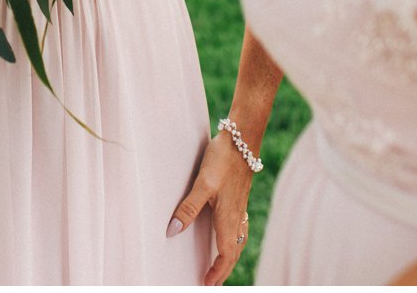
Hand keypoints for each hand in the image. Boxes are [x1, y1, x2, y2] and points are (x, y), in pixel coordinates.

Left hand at [168, 131, 255, 285]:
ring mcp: (240, 207)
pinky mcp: (239, 198)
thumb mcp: (203, 183)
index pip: (226, 254)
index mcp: (228, 218)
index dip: (218, 272)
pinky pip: (239, 228)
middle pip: (234, 252)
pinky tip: (228, 236)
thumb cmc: (223, 159)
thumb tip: (173, 231)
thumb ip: (189, 207)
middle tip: (211, 283)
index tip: (207, 284)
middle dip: (224, 270)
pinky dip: (234, 241)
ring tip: (220, 267)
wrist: (244, 139)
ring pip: (238, 241)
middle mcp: (237, 216)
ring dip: (230, 257)